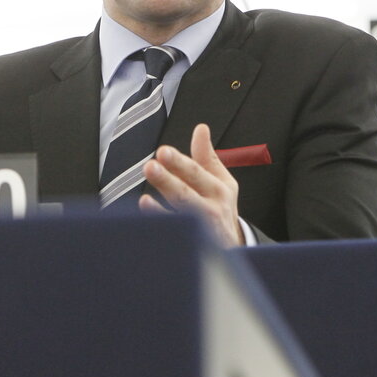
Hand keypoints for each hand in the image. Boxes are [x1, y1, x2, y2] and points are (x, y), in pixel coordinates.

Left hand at [140, 123, 244, 247]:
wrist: (233, 247)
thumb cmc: (221, 208)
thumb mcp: (221, 182)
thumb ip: (207, 157)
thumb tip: (201, 128)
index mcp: (219, 189)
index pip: (196, 172)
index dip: (179, 162)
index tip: (163, 151)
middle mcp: (212, 209)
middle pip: (186, 193)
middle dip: (168, 180)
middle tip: (150, 166)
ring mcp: (202, 229)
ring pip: (180, 216)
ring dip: (161, 206)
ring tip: (144, 196)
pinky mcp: (193, 244)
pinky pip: (175, 234)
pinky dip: (160, 223)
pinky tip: (146, 213)